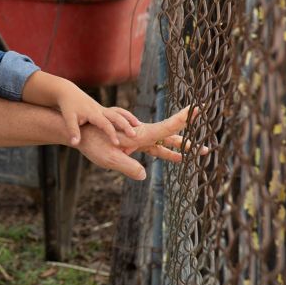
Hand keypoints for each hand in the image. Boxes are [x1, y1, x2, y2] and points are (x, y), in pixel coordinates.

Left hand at [54, 79, 138, 145]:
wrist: (68, 93)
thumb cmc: (68, 107)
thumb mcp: (69, 119)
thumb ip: (73, 131)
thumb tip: (75, 143)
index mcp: (93, 113)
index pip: (104, 124)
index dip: (111, 134)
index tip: (117, 144)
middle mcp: (101, 110)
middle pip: (116, 117)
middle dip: (125, 126)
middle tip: (135, 136)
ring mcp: (103, 109)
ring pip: (120, 112)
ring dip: (130, 118)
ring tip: (140, 126)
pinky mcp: (104, 109)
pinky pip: (118, 112)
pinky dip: (126, 116)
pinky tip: (132, 122)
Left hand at [75, 106, 205, 179]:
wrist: (80, 133)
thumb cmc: (93, 144)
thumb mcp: (110, 159)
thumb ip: (127, 166)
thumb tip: (143, 176)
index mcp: (140, 136)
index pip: (166, 128)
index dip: (182, 120)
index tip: (196, 109)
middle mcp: (141, 134)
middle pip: (169, 136)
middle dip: (187, 142)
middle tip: (205, 148)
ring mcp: (137, 138)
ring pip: (162, 142)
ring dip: (177, 148)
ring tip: (192, 154)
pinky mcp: (131, 142)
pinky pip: (152, 146)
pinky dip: (164, 150)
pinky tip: (173, 157)